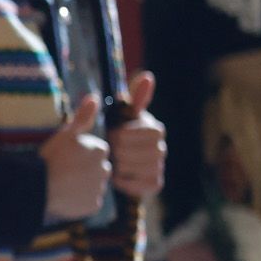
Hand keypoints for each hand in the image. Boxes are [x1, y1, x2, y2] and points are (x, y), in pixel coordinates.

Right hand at [39, 93, 111, 222]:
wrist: (38, 188)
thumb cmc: (50, 158)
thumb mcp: (65, 133)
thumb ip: (82, 117)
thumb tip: (94, 97)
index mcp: (99, 150)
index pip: (97, 151)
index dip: (82, 154)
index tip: (67, 157)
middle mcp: (104, 169)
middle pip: (98, 168)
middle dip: (86, 170)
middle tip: (65, 171)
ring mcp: (99, 189)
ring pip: (94, 185)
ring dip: (83, 185)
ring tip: (63, 184)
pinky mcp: (93, 206)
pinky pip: (89, 202)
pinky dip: (80, 201)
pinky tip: (65, 197)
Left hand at [108, 71, 165, 198]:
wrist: (99, 162)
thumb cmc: (110, 133)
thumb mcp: (119, 113)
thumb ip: (133, 97)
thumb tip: (148, 76)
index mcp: (154, 129)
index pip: (155, 131)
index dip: (132, 134)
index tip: (114, 133)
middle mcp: (160, 148)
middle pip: (152, 151)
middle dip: (126, 150)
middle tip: (109, 149)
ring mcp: (158, 166)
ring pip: (149, 168)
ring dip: (126, 166)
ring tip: (111, 163)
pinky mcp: (154, 183)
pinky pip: (147, 185)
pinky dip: (130, 182)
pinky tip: (116, 177)